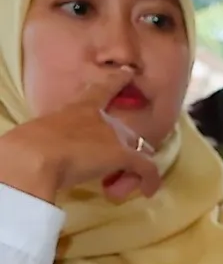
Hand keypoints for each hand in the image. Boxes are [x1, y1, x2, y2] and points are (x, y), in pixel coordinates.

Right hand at [0, 71, 161, 204]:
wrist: (35, 154)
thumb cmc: (31, 144)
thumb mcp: (43, 134)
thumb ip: (53, 137)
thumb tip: (46, 153)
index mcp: (76, 108)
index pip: (99, 90)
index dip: (116, 80)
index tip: (128, 72)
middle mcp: (98, 118)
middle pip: (124, 129)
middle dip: (126, 146)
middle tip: (124, 161)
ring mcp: (113, 135)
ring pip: (136, 150)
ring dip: (131, 168)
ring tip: (123, 183)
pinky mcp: (123, 154)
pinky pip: (146, 167)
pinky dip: (149, 180)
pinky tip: (147, 191)